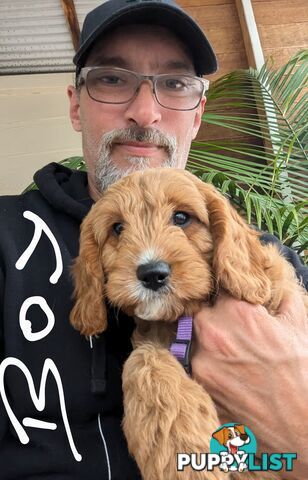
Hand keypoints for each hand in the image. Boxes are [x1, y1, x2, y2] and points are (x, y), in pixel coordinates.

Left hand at [192, 292, 307, 478]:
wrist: (301, 427)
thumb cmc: (302, 374)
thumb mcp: (298, 327)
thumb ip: (284, 299)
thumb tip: (278, 286)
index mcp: (237, 312)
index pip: (220, 289)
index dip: (229, 296)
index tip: (233, 303)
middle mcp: (212, 333)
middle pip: (202, 315)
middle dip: (215, 321)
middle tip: (233, 334)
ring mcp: (201, 362)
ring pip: (193, 341)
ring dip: (207, 345)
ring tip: (230, 358)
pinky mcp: (197, 387)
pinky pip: (192, 367)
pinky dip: (204, 367)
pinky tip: (225, 375)